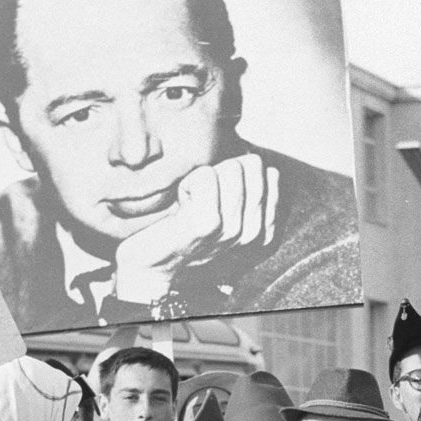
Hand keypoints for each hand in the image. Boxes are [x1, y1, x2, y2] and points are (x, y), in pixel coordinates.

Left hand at [112, 154, 280, 305]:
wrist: (150, 265)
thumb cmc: (179, 230)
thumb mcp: (220, 210)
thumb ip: (243, 189)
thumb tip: (252, 155)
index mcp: (260, 229)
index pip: (270, 174)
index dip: (237, 172)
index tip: (216, 197)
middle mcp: (252, 232)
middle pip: (252, 165)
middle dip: (222, 171)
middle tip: (201, 198)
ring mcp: (232, 229)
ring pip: (231, 168)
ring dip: (203, 177)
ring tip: (190, 203)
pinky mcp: (208, 223)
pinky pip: (206, 176)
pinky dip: (187, 183)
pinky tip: (180, 206)